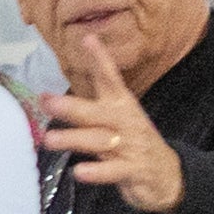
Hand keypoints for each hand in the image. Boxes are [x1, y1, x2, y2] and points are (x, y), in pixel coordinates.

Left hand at [36, 36, 190, 213]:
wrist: (167, 174)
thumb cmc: (133, 142)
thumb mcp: (117, 119)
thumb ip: (89, 108)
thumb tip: (51, 97)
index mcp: (122, 105)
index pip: (111, 78)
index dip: (100, 59)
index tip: (87, 39)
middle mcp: (126, 122)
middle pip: (98, 112)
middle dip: (72, 106)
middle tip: (46, 101)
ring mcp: (131, 146)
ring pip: (101, 140)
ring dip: (75, 139)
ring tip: (50, 139)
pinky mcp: (134, 170)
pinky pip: (114, 171)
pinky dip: (97, 172)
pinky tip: (79, 172)